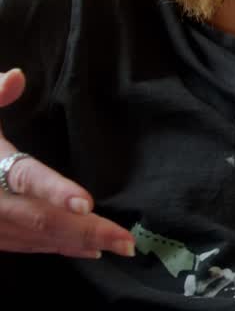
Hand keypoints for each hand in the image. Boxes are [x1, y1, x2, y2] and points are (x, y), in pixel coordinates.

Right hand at [0, 68, 135, 257]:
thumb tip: (16, 75)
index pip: (28, 178)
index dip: (56, 191)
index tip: (86, 203)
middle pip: (42, 219)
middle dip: (87, 231)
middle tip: (127, 241)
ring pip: (39, 238)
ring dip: (79, 244)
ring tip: (120, 246)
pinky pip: (28, 246)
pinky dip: (59, 249)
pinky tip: (90, 250)